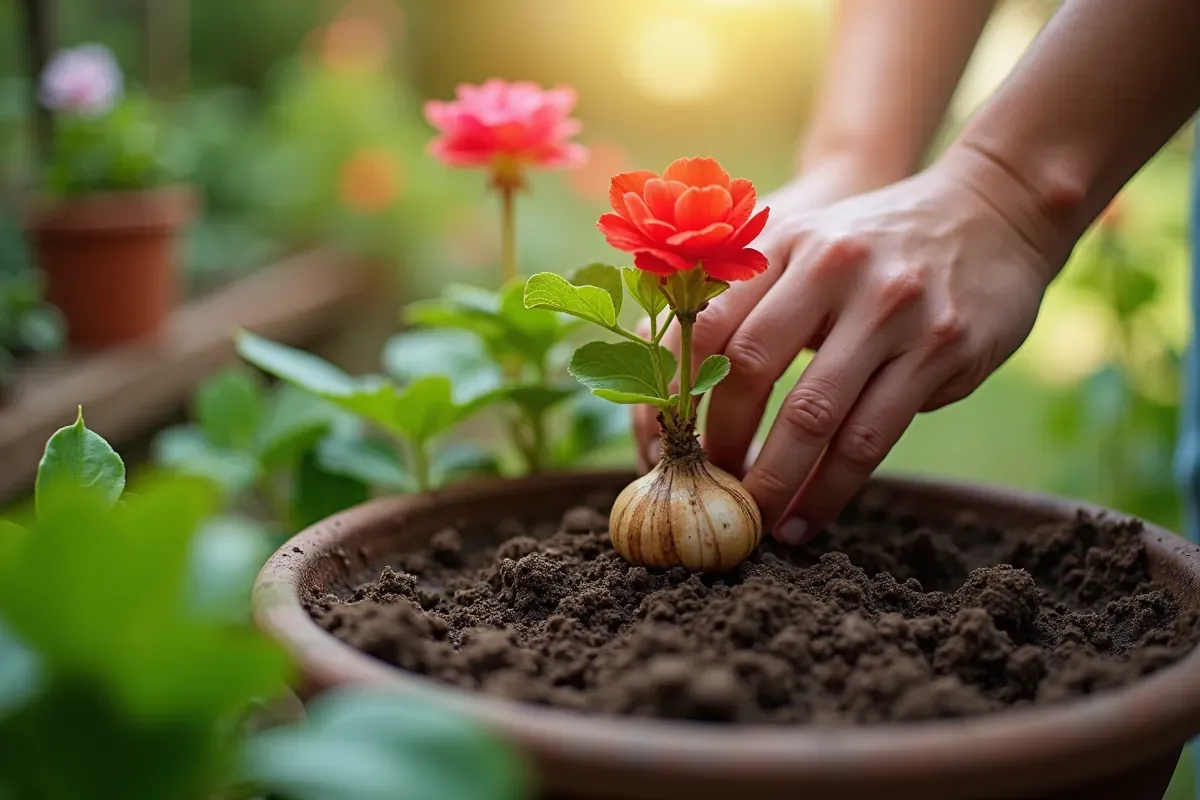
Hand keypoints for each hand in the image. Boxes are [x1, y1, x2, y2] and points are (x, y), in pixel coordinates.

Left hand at [634, 145, 1062, 543]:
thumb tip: (673, 390)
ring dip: (774, 481)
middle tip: (706, 486)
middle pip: (750, 368)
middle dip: (720, 441)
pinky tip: (806, 520)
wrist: (994, 211)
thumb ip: (746, 299)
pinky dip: (829, 490)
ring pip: (813, 415)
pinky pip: (870, 437)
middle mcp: (831, 266)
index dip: (675, 393)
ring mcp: (890, 306)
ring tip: (754, 521)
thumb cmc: (873, 247)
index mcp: (783, 241)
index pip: (704, 323)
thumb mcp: (806, 246)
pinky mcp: (940, 347)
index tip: (664, 444)